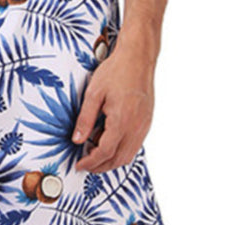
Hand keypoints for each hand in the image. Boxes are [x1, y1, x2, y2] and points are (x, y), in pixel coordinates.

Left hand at [72, 40, 155, 172]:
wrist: (137, 58)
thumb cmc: (116, 71)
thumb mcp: (93, 94)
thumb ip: (85, 119)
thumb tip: (77, 140)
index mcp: (121, 121)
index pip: (105, 152)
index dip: (90, 162)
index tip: (79, 164)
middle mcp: (136, 127)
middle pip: (119, 159)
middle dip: (101, 167)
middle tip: (86, 165)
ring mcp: (144, 126)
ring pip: (129, 155)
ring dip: (112, 160)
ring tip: (95, 154)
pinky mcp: (147, 121)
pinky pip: (135, 145)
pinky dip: (121, 150)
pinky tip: (109, 140)